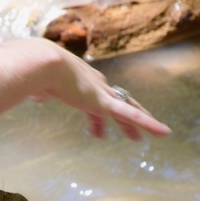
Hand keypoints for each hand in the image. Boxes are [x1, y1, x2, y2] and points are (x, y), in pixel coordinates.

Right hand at [15, 39, 171, 140]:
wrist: (41, 64)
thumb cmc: (35, 71)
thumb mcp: (37, 83)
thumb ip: (39, 89)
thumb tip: (37, 95)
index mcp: (80, 79)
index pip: (94, 96)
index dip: (96, 114)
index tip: (97, 126)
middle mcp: (95, 83)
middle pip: (115, 101)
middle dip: (124, 117)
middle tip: (132, 132)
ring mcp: (101, 93)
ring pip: (127, 110)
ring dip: (137, 124)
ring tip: (148, 136)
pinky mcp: (104, 103)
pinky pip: (131, 116)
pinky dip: (149, 125)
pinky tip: (165, 133)